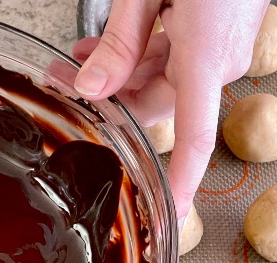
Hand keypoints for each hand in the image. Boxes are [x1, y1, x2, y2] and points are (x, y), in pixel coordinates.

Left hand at [73, 0, 268, 222]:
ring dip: (116, 78)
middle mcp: (216, 62)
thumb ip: (119, 43)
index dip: (184, 181)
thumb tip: (90, 90)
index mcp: (205, 57)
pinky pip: (172, 59)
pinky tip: (101, 49)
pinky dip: (138, 57)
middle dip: (106, 103)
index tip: (171, 214)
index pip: (197, 137)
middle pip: (157, 105)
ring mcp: (218, 49)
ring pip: (160, 82)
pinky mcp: (215, 34)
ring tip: (70, 63)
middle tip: (59, 88)